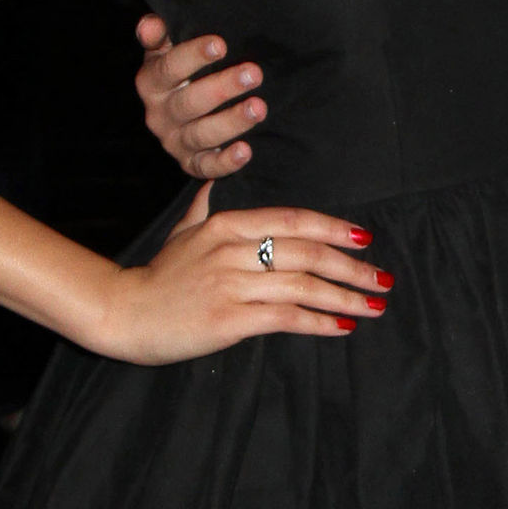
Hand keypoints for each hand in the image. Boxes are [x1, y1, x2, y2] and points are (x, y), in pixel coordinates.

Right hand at [93, 192, 389, 363]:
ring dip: (345, 297)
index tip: (365, 238)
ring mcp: (231, 284)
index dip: (333, 228)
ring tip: (375, 306)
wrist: (123, 312)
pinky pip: (285, 317)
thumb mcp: (183, 232)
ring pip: (302, 286)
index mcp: (227, 224)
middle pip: (307, 252)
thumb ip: (207, 207)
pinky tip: (343, 326)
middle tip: (384, 278)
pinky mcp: (229, 318)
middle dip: (352, 267)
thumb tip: (218, 182)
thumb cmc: (159, 275)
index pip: (293, 219)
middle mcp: (232, 249)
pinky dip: (319, 322)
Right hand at [136, 14, 266, 179]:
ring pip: (201, 134)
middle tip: (254, 74)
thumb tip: (151, 24)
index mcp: (151, 83)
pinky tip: (246, 151)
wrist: (189, 113)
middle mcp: (159, 115)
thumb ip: (160, 36)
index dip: (193, 56)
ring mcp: (175, 142)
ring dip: (231, 122)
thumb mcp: (167, 51)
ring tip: (259, 107)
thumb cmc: (184, 72)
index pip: (169, 68)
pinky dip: (226, 162)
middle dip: (223, 87)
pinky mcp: (192, 163)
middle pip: (189, 102)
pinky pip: (207, 167)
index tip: (221, 44)